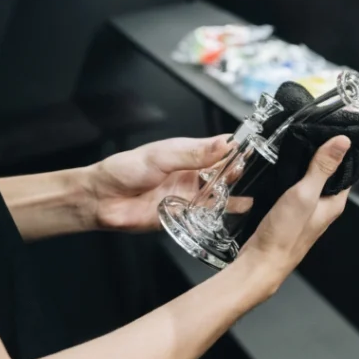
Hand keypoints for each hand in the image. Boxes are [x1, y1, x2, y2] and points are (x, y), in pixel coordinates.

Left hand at [88, 136, 249, 232]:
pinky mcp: (187, 215)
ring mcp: (191, 195)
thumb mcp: (162, 156)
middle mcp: (194, 174)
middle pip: (226, 171)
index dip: (239, 147)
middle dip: (240, 171)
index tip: (257, 148)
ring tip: (252, 190)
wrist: (102, 200)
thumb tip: (225, 143)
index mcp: (189, 153)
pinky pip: (210, 214)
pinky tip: (240, 209)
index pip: (222, 147)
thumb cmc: (124, 170)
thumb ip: (195, 153)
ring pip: (222, 193)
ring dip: (236, 192)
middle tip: (251, 172)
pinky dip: (225, 213)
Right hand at [233, 136, 351, 290]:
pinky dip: (292, 172)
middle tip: (313, 128)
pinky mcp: (291, 209)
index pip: (347, 167)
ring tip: (298, 139)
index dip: (344, 147)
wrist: (261, 261)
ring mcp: (307, 207)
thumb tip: (343, 142)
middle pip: (329, 170)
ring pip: (311, 177)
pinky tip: (283, 164)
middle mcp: (324, 204)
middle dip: (323, 150)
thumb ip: (323, 167)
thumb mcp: (305, 194)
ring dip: (306, 161)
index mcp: (335, 201)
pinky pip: (296, 185)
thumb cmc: (285, 236)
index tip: (337, 127)